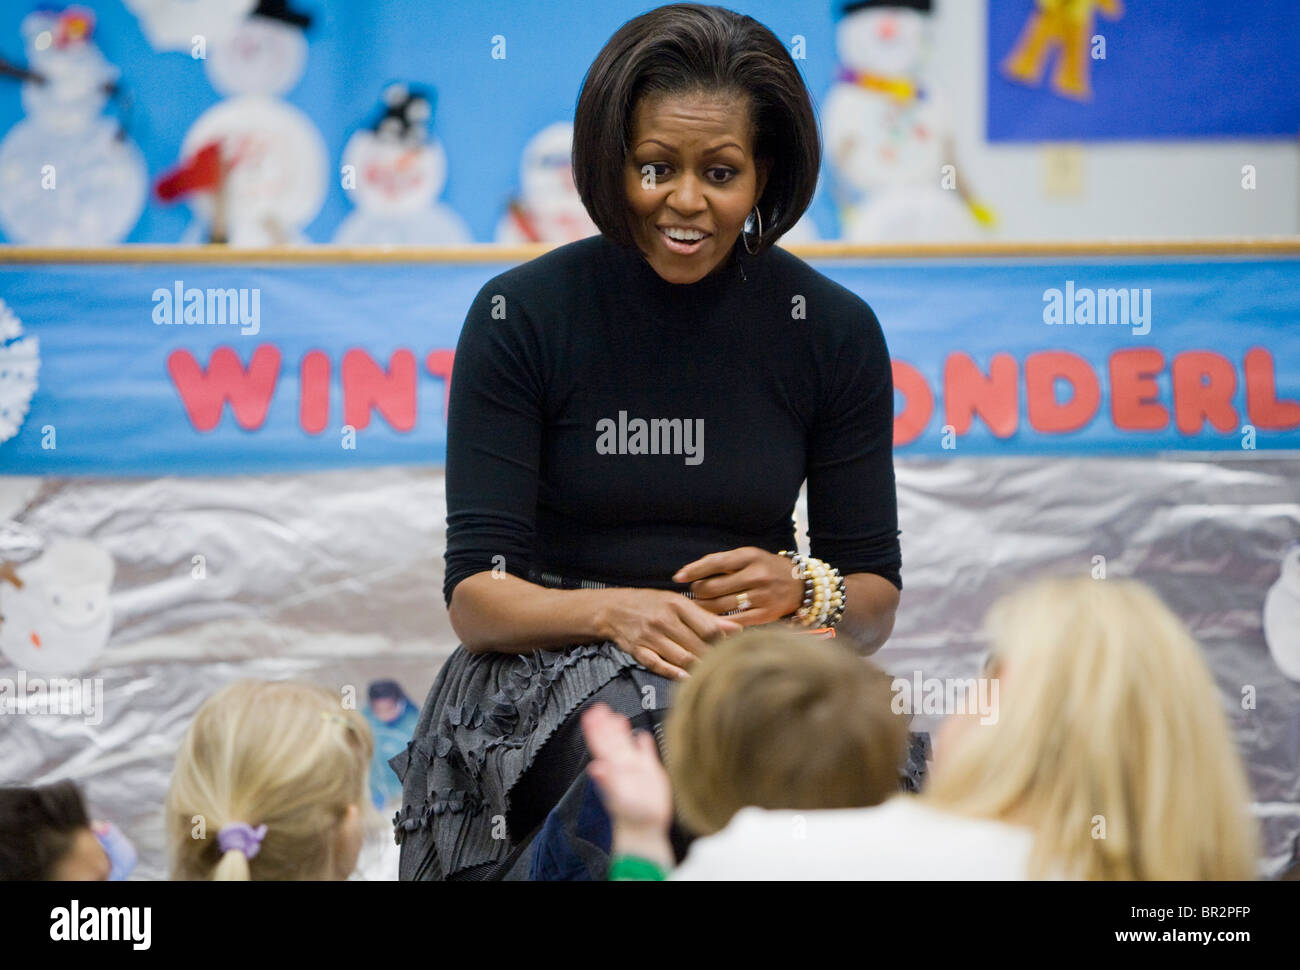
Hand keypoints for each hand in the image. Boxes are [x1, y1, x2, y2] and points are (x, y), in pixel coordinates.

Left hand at [581, 702, 673, 850]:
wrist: (645, 828)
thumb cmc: (629, 816)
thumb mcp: (617, 797)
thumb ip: (607, 781)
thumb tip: (595, 767)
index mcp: (613, 768)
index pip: (601, 744)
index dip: (595, 729)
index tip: (589, 715)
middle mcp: (622, 766)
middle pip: (611, 740)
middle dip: (605, 724)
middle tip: (599, 708)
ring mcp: (636, 768)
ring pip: (626, 743)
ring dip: (621, 730)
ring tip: (616, 716)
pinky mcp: (651, 772)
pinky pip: (646, 753)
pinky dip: (643, 743)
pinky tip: (641, 735)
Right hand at [597, 587, 740, 680]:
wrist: (612, 609)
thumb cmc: (650, 603)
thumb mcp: (677, 602)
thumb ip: (706, 616)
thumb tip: (736, 628)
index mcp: (676, 604)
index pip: (708, 627)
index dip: (724, 641)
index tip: (733, 648)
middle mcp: (663, 620)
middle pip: (697, 645)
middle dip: (713, 657)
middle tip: (725, 664)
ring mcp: (649, 637)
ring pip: (681, 658)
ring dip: (698, 667)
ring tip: (710, 672)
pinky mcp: (638, 651)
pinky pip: (659, 666)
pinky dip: (674, 673)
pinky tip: (687, 677)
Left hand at [673, 546, 803, 626]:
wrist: (800, 583)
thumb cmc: (766, 568)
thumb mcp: (748, 557)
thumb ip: (724, 563)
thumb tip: (690, 573)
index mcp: (749, 557)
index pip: (715, 562)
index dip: (693, 570)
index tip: (677, 577)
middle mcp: (756, 575)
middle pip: (714, 587)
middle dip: (698, 592)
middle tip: (694, 594)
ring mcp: (762, 596)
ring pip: (721, 606)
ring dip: (704, 608)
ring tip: (699, 606)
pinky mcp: (766, 614)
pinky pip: (734, 621)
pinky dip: (719, 621)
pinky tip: (712, 620)